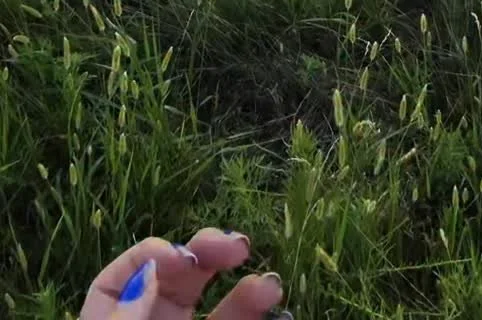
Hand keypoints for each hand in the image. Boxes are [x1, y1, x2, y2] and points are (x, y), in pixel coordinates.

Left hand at [80, 228, 289, 319]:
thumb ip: (128, 316)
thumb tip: (154, 267)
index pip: (124, 276)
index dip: (149, 255)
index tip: (176, 254)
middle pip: (182, 278)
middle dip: (209, 252)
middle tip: (236, 245)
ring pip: (221, 311)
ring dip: (247, 290)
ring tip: (272, 284)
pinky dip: (262, 318)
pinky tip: (281, 312)